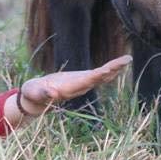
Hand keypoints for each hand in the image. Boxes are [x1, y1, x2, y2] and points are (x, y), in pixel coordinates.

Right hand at [15, 55, 132, 117]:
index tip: (111, 68)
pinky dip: (108, 69)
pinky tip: (117, 66)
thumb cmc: (33, 94)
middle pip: (100, 77)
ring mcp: (81, 84)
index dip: (101, 74)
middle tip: (127, 60)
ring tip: (127, 60)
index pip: (89, 80)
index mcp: (70, 88)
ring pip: (101, 76)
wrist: (35, 99)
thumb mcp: (34, 93)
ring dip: (114, 68)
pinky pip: (97, 75)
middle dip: (114, 69)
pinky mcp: (80, 80)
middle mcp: (79, 87)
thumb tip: (52, 95)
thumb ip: (42, 94)